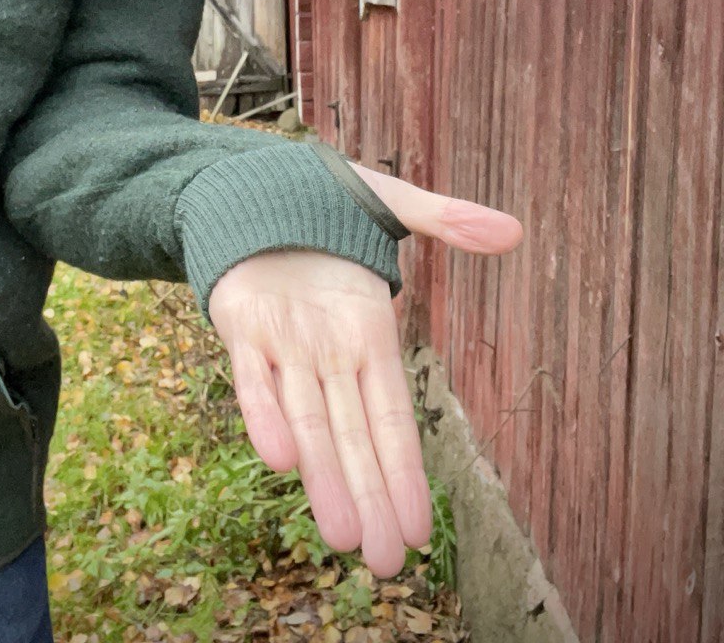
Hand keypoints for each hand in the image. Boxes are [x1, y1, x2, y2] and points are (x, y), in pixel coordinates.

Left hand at [207, 170, 521, 577]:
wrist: (251, 188)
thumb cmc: (326, 201)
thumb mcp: (393, 205)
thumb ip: (448, 220)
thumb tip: (515, 230)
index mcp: (368, 334)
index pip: (392, 415)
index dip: (405, 470)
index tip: (420, 528)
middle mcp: (328, 353)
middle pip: (352, 436)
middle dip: (369, 498)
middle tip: (385, 566)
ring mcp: (283, 345)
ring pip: (306, 422)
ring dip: (322, 478)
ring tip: (342, 538)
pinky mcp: (239, 328)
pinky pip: (252, 377)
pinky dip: (262, 414)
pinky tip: (279, 459)